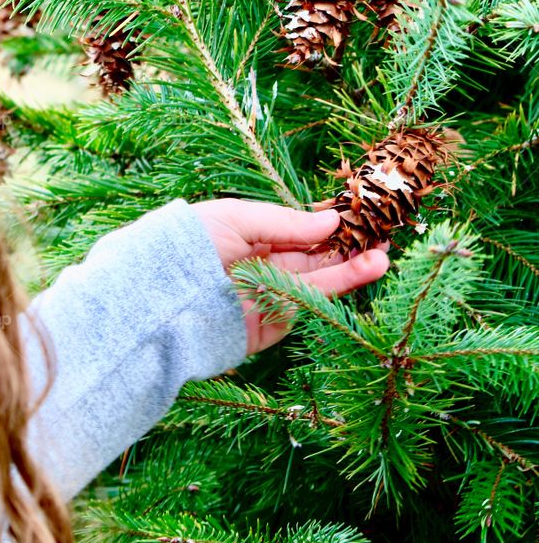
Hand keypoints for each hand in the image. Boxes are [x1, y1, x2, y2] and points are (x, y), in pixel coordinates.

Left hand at [190, 198, 387, 354]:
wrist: (159, 296)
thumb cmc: (192, 245)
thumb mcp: (237, 218)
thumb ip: (285, 223)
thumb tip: (332, 220)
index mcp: (249, 238)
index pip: (296, 231)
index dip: (328, 225)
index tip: (360, 216)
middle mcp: (261, 268)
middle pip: (312, 259)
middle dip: (347, 249)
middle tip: (383, 238)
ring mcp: (267, 297)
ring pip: (317, 284)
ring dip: (350, 271)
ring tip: (382, 258)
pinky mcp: (269, 325)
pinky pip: (305, 306)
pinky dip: (333, 292)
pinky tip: (358, 273)